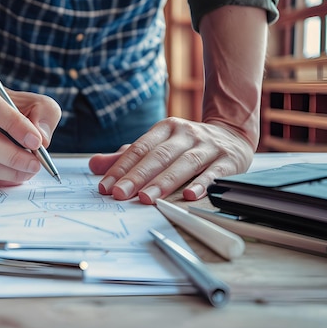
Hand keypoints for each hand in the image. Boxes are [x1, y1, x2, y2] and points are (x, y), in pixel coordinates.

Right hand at [0, 76, 60, 186]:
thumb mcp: (30, 101)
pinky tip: (14, 175)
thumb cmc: (6, 106)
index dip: (12, 123)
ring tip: (28, 170)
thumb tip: (41, 138)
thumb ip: (42, 113)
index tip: (35, 141)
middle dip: (11, 155)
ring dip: (6, 171)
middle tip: (35, 163)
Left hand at [88, 117, 254, 203]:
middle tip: (121, 195)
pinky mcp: (228, 160)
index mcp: (165, 128)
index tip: (105, 187)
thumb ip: (126, 157)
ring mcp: (208, 146)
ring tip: (146, 198)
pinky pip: (214, 172)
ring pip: (183, 164)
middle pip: (158, 156)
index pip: (139, 149)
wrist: (233, 134)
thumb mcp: (156, 145)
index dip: (121, 168)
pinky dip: (203, 184)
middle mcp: (186, 134)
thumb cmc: (186, 145)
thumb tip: (94, 165)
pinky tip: (190, 196)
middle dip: (137, 176)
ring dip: (164, 182)